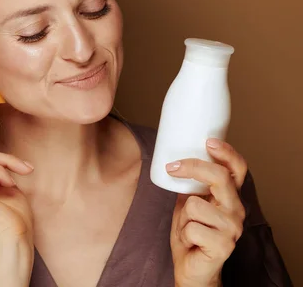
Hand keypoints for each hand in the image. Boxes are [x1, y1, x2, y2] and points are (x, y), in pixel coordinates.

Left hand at [167, 138, 247, 286]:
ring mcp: (232, 229)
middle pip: (220, 178)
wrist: (192, 268)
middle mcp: (236, 210)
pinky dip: (183, 234)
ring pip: (195, 204)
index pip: (237, 169)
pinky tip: (191, 242)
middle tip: (172, 167)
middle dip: (193, 168)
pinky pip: (191, 227)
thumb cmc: (191, 233)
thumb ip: (190, 185)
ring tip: (188, 227)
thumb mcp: (188, 203)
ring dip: (182, 216)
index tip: (209, 141)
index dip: (226, 152)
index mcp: (230, 197)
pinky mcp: (224, 246)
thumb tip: (175, 160)